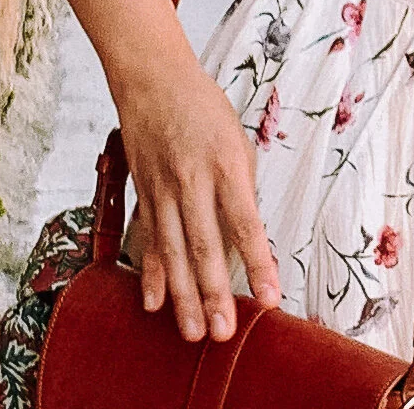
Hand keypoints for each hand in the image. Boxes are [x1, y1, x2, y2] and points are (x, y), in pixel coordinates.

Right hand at [115, 51, 283, 342]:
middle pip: (205, 245)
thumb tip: (246, 235)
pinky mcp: (144, 194)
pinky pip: (150, 240)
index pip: (245, 221)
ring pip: (174, 252)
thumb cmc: (205, 109)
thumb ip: (240, 187)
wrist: (154, 81)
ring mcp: (163, 190)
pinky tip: (153, 302)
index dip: (258, 261)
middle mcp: (192, 180)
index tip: (270, 296)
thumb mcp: (237, 140)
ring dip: (183, 296)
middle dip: (215, 293)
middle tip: (223, 332)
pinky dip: (150, 273)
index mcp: (226, 163)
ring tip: (194, 331)